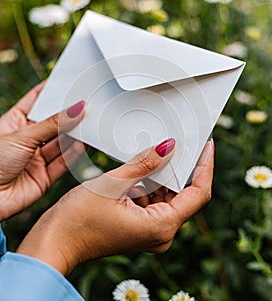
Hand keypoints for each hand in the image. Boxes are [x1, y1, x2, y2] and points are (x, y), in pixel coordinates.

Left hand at [0, 81, 84, 221]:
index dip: (53, 92)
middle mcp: (28, 140)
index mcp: (15, 123)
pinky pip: (64, 163)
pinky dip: (74, 154)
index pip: (37, 101)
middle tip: (87, 105)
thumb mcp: (22, 136)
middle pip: (53, 123)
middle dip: (69, 115)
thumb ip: (52, 125)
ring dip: (75, 135)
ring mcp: (36, 159)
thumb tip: (76, 108)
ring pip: (61, 143)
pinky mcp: (44, 177)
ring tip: (90, 123)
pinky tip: (83, 143)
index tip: (70, 83)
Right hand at [17, 139, 213, 274]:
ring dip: (163, 174)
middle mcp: (161, 233)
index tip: (206, 145)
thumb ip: (143, 164)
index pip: (198, 193)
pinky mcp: (140, 227)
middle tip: (180, 141)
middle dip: (181, 167)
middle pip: (183, 194)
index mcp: (161, 226)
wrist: (55, 242)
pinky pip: (154, 202)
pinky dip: (150, 184)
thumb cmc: (78, 219)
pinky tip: (140, 168)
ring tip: (157, 151)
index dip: (205, 166)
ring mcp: (150, 232)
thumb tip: (168, 146)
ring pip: (167, 197)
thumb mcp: (113, 184)